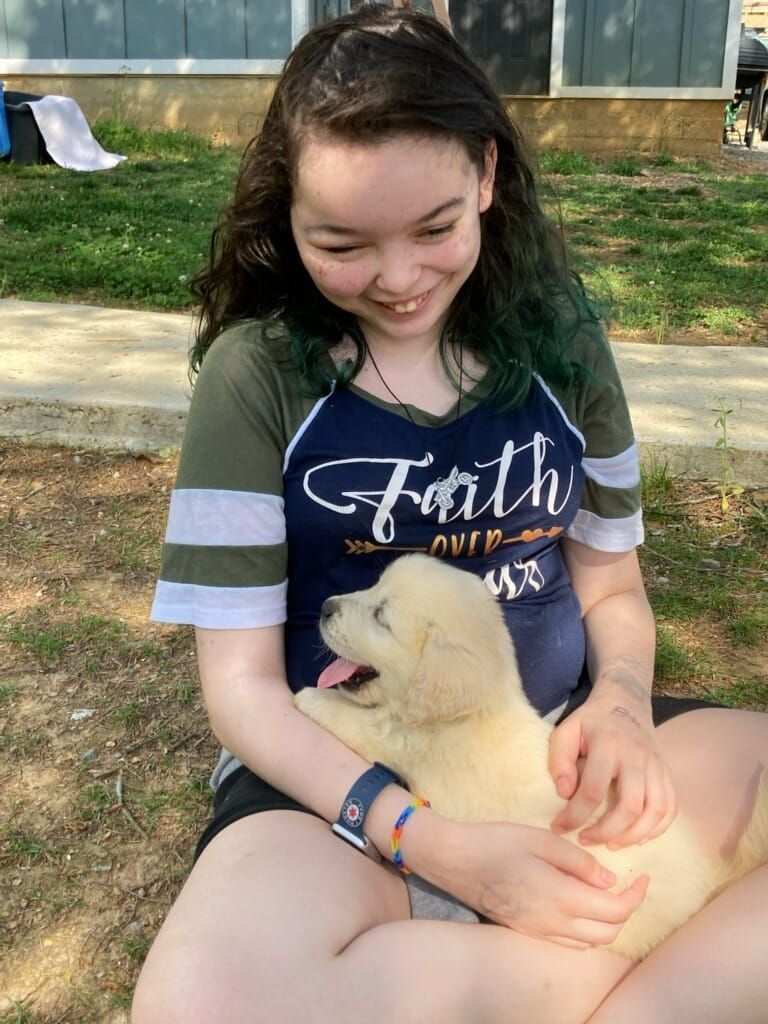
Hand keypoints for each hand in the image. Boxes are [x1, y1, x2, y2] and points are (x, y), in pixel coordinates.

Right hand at [430, 819, 647, 949]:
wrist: (454, 861)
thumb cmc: (496, 842)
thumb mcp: (541, 839)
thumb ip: (579, 861)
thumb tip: (609, 880)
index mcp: (561, 898)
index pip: (616, 911)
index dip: (637, 896)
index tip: (643, 875)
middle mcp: (554, 924)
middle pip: (608, 932)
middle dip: (626, 911)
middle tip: (629, 884)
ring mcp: (539, 932)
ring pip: (590, 941)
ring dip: (608, 923)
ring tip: (608, 894)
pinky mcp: (527, 932)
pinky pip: (570, 942)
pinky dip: (587, 930)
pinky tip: (582, 904)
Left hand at [549, 692, 676, 848]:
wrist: (625, 703)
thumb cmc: (591, 722)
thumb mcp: (567, 730)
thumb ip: (560, 759)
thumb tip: (565, 792)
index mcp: (608, 744)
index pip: (594, 790)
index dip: (575, 815)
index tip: (559, 827)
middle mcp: (637, 756)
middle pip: (630, 806)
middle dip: (606, 831)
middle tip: (585, 839)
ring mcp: (656, 765)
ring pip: (655, 810)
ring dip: (634, 835)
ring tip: (612, 844)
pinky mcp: (666, 773)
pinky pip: (671, 807)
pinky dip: (657, 829)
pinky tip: (637, 837)